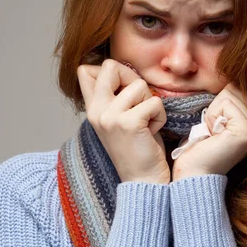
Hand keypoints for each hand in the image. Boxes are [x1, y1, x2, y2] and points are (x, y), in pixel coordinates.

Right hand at [77, 58, 169, 183]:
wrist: (143, 180)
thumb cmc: (138, 147)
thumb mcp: (120, 118)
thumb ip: (114, 95)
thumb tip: (117, 67)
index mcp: (91, 109)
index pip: (86, 70)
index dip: (114, 73)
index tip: (124, 94)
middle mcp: (96, 111)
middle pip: (111, 66)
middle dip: (134, 79)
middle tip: (140, 105)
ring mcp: (109, 116)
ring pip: (140, 85)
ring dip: (151, 103)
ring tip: (146, 124)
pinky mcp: (128, 123)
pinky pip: (154, 103)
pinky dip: (160, 117)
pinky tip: (152, 132)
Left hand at [172, 83, 246, 180]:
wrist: (197, 172)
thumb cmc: (205, 143)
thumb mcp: (222, 115)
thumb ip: (232, 97)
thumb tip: (234, 72)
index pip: (239, 86)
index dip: (221, 102)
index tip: (219, 125)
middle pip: (235, 88)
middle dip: (218, 106)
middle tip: (215, 130)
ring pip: (229, 94)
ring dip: (214, 113)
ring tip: (215, 133)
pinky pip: (225, 104)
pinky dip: (212, 117)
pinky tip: (215, 135)